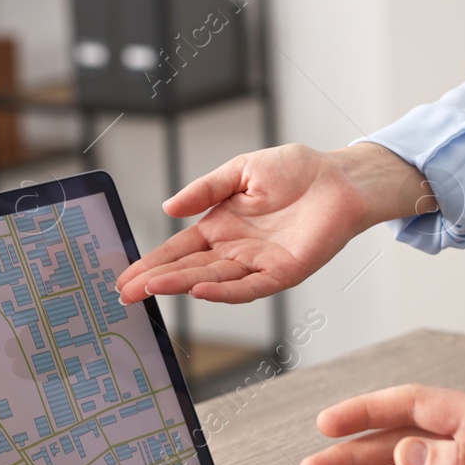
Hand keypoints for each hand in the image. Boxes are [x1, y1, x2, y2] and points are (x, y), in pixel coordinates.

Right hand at [115, 143, 430, 304]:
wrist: (339, 178)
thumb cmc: (296, 171)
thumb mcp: (240, 171)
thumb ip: (205, 189)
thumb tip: (168, 207)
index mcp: (221, 226)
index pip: (179, 249)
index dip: (152, 262)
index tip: (125, 275)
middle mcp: (235, 249)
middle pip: (188, 269)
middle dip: (156, 280)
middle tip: (125, 293)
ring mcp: (257, 264)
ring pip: (212, 279)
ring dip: (182, 285)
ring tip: (152, 289)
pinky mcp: (282, 273)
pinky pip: (249, 287)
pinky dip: (225, 292)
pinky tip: (200, 291)